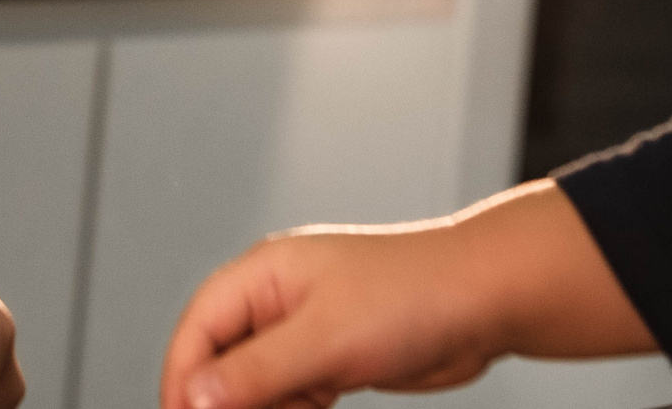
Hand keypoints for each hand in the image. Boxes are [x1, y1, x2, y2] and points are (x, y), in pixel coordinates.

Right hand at [159, 182, 653, 408]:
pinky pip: (292, 394)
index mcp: (264, 275)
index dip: (185, 381)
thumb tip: (196, 395)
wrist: (487, 300)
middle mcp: (279, 299)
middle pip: (222, 360)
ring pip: (257, 384)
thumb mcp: (326, 339)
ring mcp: (307, 330)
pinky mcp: (334, 358)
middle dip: (224, 402)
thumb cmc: (418, 292)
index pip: (198, 330)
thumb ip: (257, 370)